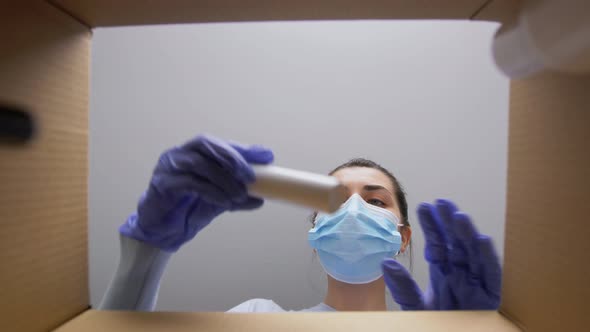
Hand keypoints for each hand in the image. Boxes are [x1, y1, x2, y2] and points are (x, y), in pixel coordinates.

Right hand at [119, 135, 273, 251]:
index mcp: (194, 153)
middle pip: (206, 144)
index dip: (244, 149)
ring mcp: (168, 167)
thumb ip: (236, 197)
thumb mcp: (218, 201)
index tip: (267, 157)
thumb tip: (261, 198)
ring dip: (223, 178)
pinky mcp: (161, 183)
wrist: (163, 231)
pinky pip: (189, 183)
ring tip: (239, 194)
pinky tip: (225, 201)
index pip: (221, 144)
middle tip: (250, 176)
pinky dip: (211, 191)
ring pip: (198, 163)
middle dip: (232, 157)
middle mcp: (179, 154)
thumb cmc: (188, 210)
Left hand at [382, 199, 501, 309]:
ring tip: (458, 215)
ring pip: (473, 253)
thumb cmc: (435, 324)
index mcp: (443, 272)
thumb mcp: (415, 306)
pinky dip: (487, 258)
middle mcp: (460, 273)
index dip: (431, 226)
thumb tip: (386, 262)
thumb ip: (402, 287)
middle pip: (456, 243)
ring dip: (466, 234)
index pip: (437, 244)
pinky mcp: (490, 297)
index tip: (423, 207)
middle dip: (449, 222)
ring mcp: (476, 283)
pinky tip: (481, 239)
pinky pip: (491, 275)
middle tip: (441, 202)